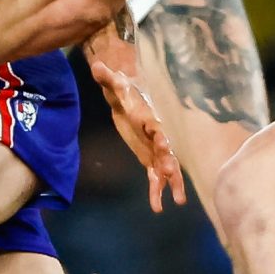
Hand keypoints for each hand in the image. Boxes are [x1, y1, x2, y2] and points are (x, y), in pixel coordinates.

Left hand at [85, 27, 182, 212]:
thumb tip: (97, 66)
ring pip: (167, 168)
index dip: (161, 136)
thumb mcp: (115, 86)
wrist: (130, 101)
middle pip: (167, 150)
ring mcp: (156, 149)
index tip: (164, 144)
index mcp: (150, 118)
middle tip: (171, 174)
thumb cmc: (125, 92)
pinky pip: (154, 177)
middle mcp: (157, 135)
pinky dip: (156, 190)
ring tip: (177, 201)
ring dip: (171, 183)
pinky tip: (157, 207)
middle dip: (170, 162)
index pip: (158, 127)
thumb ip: (108, 78)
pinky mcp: (150, 159)